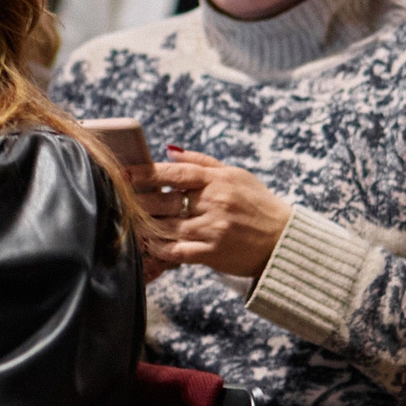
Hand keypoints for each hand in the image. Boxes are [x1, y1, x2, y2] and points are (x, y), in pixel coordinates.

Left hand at [132, 147, 292, 279]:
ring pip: (166, 228)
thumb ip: (204, 162)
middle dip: (139, 202)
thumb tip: (171, 152)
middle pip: (164, 202)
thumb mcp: (237, 175)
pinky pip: (176, 251)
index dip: (146, 174)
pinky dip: (159, 248)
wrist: (283, 240)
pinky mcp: (212, 253)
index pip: (175, 174)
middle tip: (122, 200)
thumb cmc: (258, 204)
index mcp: (218, 181)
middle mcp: (214, 204)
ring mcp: (212, 230)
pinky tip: (149, 243)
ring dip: (145, 226)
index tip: (126, 174)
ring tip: (130, 222)